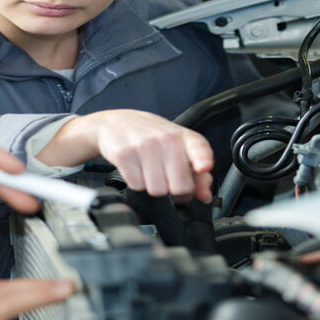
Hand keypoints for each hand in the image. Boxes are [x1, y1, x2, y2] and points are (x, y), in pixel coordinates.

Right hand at [36, 110, 213, 202]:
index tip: (202, 167)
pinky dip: (137, 184)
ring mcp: (144, 146)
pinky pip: (137, 187)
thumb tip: (205, 195)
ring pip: (157, 191)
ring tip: (150, 174)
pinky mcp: (124, 155)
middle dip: (175, 192)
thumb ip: (197, 173)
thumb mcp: (177, 148)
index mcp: (183, 137)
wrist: (115, 123)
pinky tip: (137, 171)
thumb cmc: (150, 137)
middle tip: (169, 182)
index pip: (199, 147)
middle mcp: (165, 139)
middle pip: (180, 186)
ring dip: (154, 189)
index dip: (202, 160)